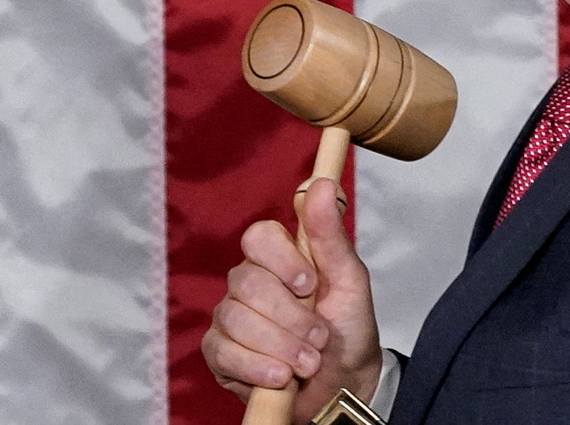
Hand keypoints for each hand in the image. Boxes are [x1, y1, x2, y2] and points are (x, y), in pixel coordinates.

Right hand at [202, 178, 382, 422]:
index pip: (259, 237)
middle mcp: (249, 283)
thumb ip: (330, 234)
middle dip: (291, 316)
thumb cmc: (348, 328)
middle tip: (319, 336)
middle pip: (247, 282)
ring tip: (308, 361)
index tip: (309, 284)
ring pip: (236, 318)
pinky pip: (223, 352)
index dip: (281, 260)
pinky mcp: (219, 354)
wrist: (344, 384)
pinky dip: (258, 367)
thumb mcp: (349, 279)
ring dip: (281, 345)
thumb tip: (323, 184)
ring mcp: (231, 317)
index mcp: (280, 258)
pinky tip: (282, 377)